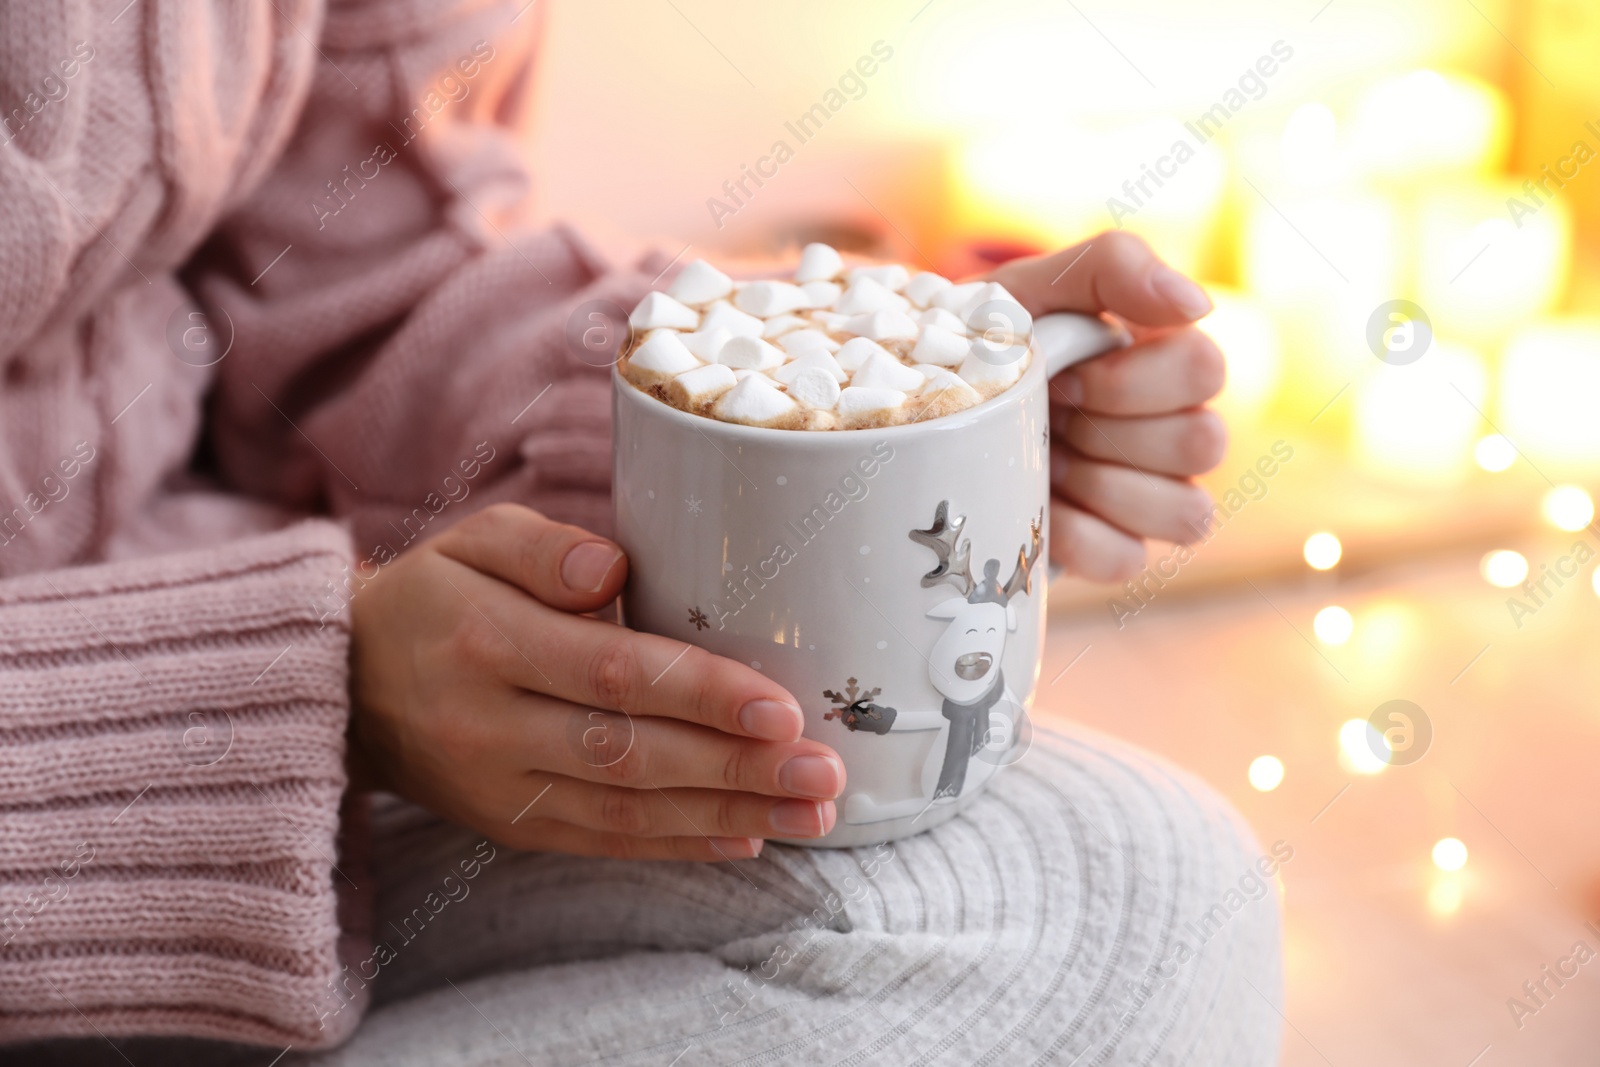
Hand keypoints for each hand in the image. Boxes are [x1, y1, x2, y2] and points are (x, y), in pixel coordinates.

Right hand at [347, 504, 844, 859]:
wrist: (344, 686)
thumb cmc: (434, 598)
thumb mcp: (472, 541)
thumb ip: (544, 548)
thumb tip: (612, 568)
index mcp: (486, 641)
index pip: (611, 673)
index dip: (700, 695)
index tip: (781, 710)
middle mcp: (492, 725)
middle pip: (631, 753)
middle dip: (738, 768)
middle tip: (824, 772)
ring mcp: (501, 787)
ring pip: (627, 810)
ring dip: (728, 814)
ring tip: (813, 812)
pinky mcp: (512, 825)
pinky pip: (604, 842)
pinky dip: (680, 844)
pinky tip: (748, 838)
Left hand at [985, 232, 1227, 581]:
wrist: (915, 413)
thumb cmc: (981, 344)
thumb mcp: (1027, 288)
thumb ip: (1111, 268)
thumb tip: (1196, 304)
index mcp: (1164, 360)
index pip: (1206, 370)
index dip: (1126, 380)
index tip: (1061, 375)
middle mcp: (1174, 430)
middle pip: (1203, 442)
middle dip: (1107, 430)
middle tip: (1048, 415)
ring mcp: (1151, 497)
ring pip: (1187, 513)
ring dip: (1100, 484)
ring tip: (1043, 461)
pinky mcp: (1114, 551)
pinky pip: (1129, 559)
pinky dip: (1077, 535)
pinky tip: (1038, 507)